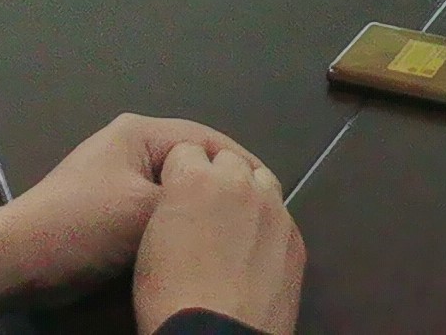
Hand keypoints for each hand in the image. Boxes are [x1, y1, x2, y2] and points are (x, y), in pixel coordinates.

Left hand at [0, 114, 262, 314]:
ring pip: (175, 191)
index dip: (241, 164)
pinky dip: (177, 225)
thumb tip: (231, 203)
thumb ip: (191, 201)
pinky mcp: (112, 209)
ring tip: (234, 230)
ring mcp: (119, 177)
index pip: (206, 139)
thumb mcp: (145, 211)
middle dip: (222, 187)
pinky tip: (197, 244)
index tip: (274, 192)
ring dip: (199, 210)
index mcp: (139, 132)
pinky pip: (158, 211)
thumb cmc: (83, 225)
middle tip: (259, 214)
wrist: (21, 259)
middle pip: (192, 163)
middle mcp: (131, 146)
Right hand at [134, 141, 304, 334]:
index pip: (186, 150)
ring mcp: (274, 210)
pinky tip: (254, 253)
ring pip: (260, 181)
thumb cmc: (169, 295)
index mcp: (196, 178)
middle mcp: (239, 183)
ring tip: (233, 227)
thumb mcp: (150, 240)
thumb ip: (172, 204)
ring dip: (246, 194)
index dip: (178, 174)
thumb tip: (184, 200)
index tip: (174, 195)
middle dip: (215, 177)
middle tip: (204, 212)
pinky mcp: (295, 239)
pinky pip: (280, 217)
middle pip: (227, 160)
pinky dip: (267, 226)